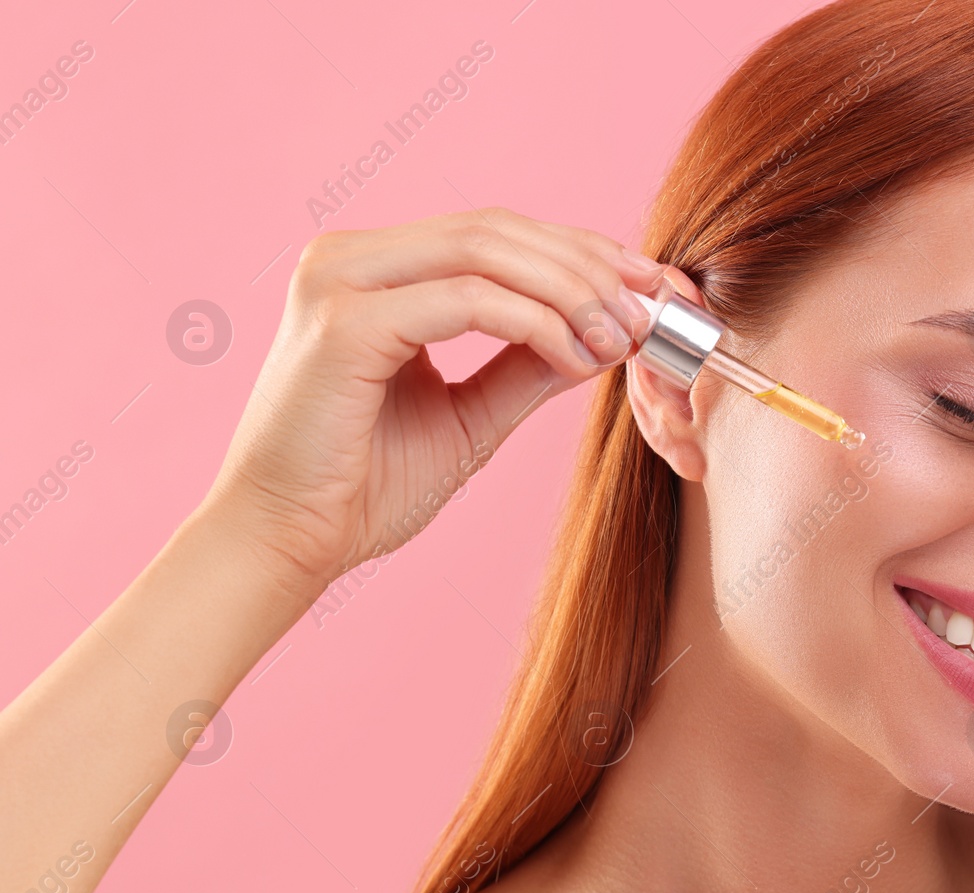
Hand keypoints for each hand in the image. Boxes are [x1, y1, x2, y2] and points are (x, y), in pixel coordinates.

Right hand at [201, 208, 670, 589]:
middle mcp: (349, 258)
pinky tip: (575, 358)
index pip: (493, 234)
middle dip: (588, 263)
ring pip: (487, 250)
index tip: (646, 286)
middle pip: (496, 228)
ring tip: (621, 336)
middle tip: (650, 307)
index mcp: (373, 271)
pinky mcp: (344, 322)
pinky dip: (537, 323)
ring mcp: (340, 281)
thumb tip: (604, 335)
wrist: (286, 545)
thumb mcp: (469, 415)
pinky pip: (469, 300)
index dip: (579, 252)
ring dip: (571, 290)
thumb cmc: (362, 488)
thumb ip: (526, 366)